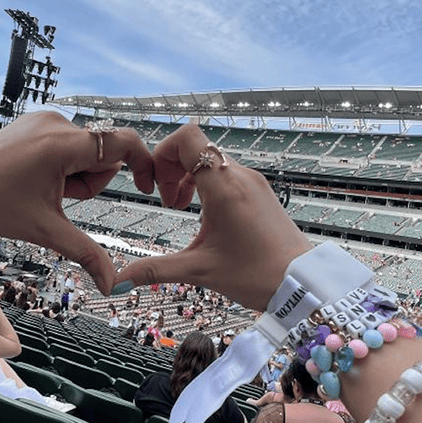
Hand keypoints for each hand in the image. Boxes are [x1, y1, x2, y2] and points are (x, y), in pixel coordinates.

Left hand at [0, 112, 154, 294]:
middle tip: (59, 198)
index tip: (146, 188)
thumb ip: (86, 253)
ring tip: (45, 188)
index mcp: (63, 145)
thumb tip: (112, 283)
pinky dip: (63, 163)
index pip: (124, 142)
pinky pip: (69, 143)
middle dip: (90, 181)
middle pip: (104, 154)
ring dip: (76, 175)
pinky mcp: (38, 122)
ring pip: (87, 151)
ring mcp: (46, 120)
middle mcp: (58, 124)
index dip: (143, 164)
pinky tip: (38, 177)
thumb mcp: (45, 230)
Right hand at [113, 124, 311, 310]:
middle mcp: (240, 176)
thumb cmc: (259, 275)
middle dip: (171, 169)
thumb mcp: (199, 271)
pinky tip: (204, 212)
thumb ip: (155, 270)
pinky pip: (225, 171)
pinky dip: (206, 183)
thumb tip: (120, 280)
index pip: (186, 138)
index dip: (162, 153)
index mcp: (224, 187)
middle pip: (195, 146)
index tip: (156, 185)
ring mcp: (252, 181)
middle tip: (169, 201)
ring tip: (182, 206)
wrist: (301, 284)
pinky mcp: (259, 191)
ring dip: (188, 176)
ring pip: (209, 159)